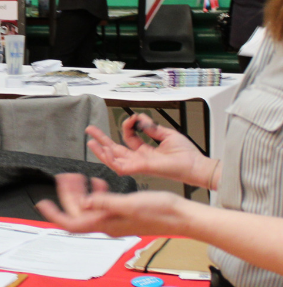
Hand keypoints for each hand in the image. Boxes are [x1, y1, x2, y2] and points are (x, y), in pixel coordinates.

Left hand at [36, 173, 185, 237]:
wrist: (183, 217)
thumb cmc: (161, 211)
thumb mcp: (129, 203)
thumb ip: (105, 203)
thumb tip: (85, 201)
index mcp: (106, 223)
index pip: (72, 223)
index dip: (55, 214)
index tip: (42, 204)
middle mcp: (108, 224)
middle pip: (78, 211)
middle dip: (67, 194)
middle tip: (65, 177)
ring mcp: (115, 220)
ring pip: (88, 206)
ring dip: (80, 191)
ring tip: (78, 175)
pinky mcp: (123, 214)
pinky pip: (102, 204)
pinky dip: (95, 192)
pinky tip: (99, 181)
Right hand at [86, 113, 208, 184]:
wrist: (195, 164)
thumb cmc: (186, 154)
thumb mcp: (166, 134)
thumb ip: (151, 127)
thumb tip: (139, 117)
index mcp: (145, 152)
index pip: (129, 139)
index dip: (128, 126)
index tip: (134, 117)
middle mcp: (139, 159)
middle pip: (115, 149)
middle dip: (102, 140)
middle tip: (90, 130)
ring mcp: (138, 165)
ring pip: (114, 160)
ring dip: (101, 151)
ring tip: (90, 142)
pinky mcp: (139, 168)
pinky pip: (120, 166)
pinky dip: (110, 159)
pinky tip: (103, 150)